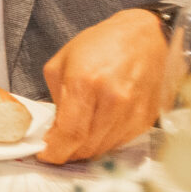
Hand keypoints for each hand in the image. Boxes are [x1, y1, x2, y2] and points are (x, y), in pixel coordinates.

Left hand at [37, 9, 170, 162]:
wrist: (146, 37)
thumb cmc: (102, 44)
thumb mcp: (62, 62)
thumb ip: (54, 98)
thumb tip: (53, 129)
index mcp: (86, 82)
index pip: (70, 134)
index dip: (54, 151)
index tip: (45, 154)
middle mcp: (113, 100)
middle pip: (86, 147)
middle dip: (67, 152)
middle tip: (57, 146)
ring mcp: (133, 112)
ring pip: (103, 149)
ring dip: (85, 149)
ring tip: (76, 136)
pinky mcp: (146, 119)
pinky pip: (120, 143)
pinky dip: (104, 142)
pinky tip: (97, 128)